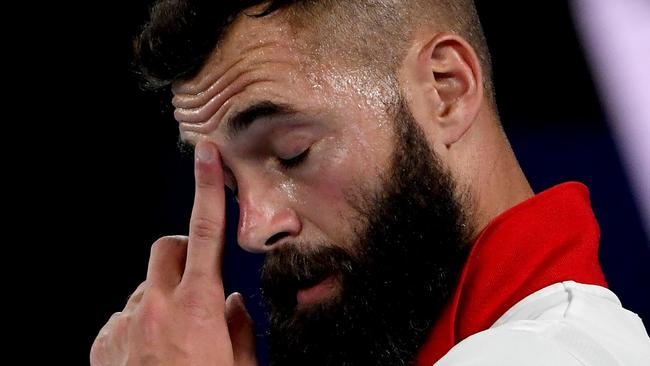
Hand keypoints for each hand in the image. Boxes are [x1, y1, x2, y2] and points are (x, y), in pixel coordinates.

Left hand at [90, 141, 255, 365]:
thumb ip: (240, 328)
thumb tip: (235, 304)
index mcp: (198, 307)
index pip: (206, 232)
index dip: (209, 189)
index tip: (208, 155)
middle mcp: (155, 306)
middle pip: (165, 248)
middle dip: (182, 254)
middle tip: (196, 282)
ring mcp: (124, 324)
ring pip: (144, 287)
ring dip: (162, 301)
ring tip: (173, 342)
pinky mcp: (103, 344)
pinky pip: (124, 317)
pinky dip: (140, 327)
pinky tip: (150, 358)